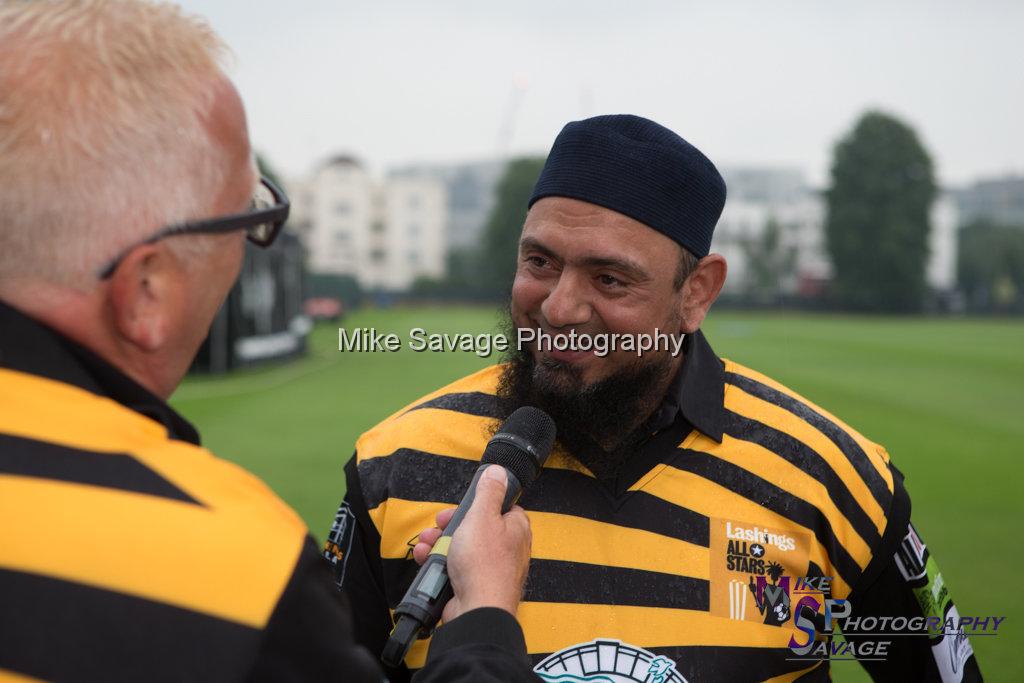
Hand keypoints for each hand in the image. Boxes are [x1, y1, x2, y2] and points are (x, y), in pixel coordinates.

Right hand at [412, 465, 531, 622]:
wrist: (477, 610)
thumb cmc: (484, 565)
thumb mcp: (482, 516)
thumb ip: (489, 492)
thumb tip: (498, 472)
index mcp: (515, 528)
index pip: (500, 507)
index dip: (477, 505)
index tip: (461, 506)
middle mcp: (507, 548)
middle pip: (476, 527)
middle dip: (451, 525)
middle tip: (439, 524)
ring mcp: (491, 568)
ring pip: (462, 547)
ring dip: (440, 543)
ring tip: (428, 543)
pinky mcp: (475, 585)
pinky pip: (456, 567)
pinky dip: (440, 563)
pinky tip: (429, 560)